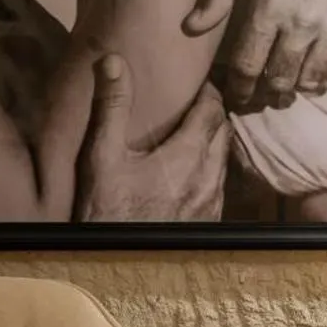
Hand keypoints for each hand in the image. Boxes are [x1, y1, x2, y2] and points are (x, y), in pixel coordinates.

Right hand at [74, 55, 229, 221]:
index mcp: (189, 156)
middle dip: (212, 113)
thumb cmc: (107, 211)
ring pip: (224, 159)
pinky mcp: (208, 222)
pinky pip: (220, 185)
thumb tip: (114, 60)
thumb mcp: (102, 157)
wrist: (117, 265)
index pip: (213, 109)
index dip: (207, 91)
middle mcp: (209, 178)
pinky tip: (191, 171)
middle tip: (194, 103)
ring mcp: (212, 203)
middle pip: (223, 131)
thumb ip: (112, 107)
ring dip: (213, 141)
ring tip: (192, 133)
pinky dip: (211, 168)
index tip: (194, 82)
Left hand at [183, 0, 326, 111]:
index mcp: (269, 7)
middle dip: (266, 95)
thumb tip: (191, 26)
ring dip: (296, 89)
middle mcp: (302, 24)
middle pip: (280, 80)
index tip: (236, 95)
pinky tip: (319, 72)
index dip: (239, 89)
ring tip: (288, 87)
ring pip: (312, 80)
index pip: (248, 66)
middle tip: (261, 96)